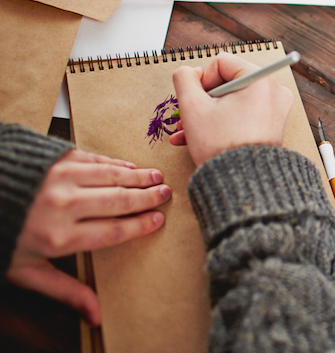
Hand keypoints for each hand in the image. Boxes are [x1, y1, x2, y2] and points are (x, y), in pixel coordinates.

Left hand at [6, 150, 171, 325]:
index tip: (158, 220)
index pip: (114, 230)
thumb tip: (96, 316)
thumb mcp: (26, 272)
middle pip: (119, 201)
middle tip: (166, 194)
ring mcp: (60, 178)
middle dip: (146, 197)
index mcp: (61, 237)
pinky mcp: (55, 159)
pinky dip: (114, 163)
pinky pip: (94, 159)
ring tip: (155, 177)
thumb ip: (65, 290)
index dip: (140, 225)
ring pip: (111, 177)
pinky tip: (128, 166)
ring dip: (137, 177)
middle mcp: (65, 205)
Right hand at [169, 52, 293, 165]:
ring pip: (234, 102)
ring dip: (208, 115)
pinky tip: (200, 137)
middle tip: (187, 117)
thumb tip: (190, 72)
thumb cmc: (222, 147)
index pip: (222, 63)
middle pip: (229, 84)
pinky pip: (244, 115)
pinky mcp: (273, 126)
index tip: (196, 101)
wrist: (242, 184)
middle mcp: (274, 92)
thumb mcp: (192, 107)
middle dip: (203, 101)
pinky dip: (224, 123)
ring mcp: (276, 110)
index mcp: (260, 80)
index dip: (202, 81)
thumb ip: (184, 79)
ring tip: (187, 131)